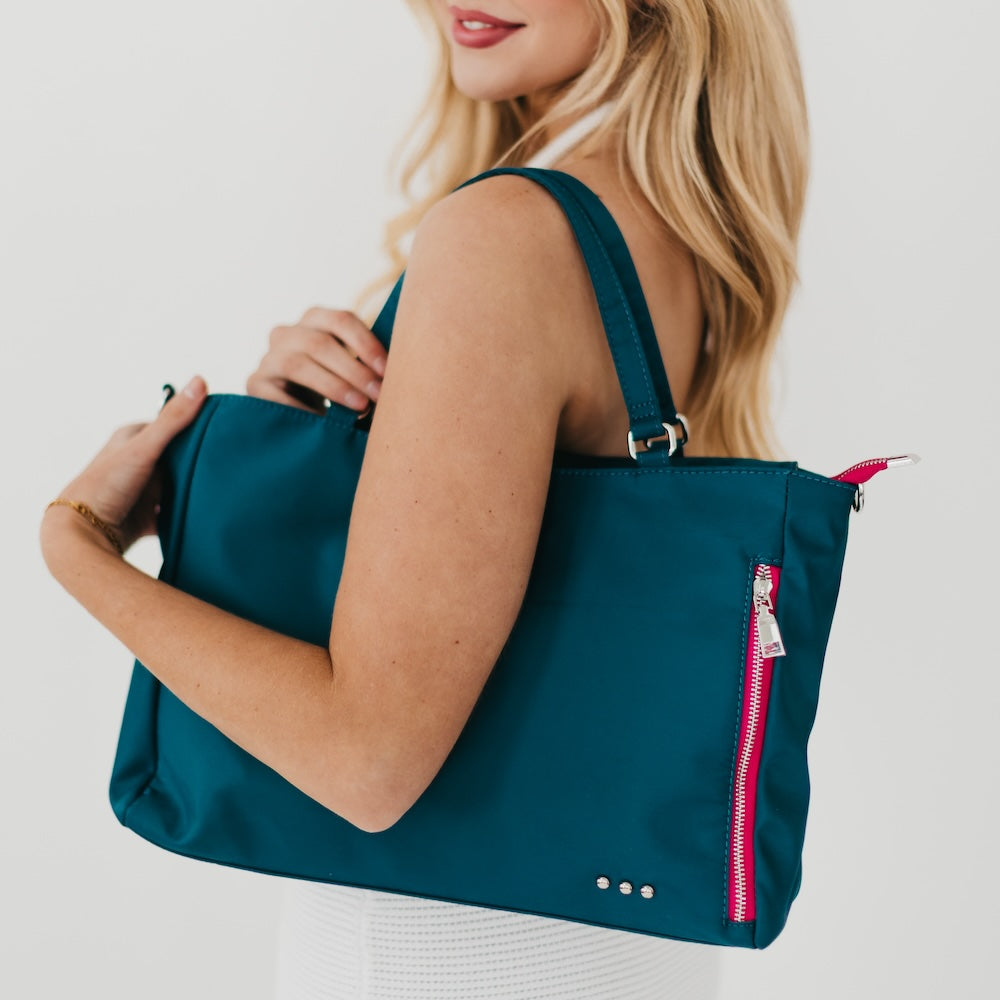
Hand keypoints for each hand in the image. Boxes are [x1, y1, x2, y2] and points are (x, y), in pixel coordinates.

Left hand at [42, 377, 207, 555]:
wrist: (85, 535)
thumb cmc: (107, 485)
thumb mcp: (144, 447)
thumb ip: (174, 419)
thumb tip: (200, 380)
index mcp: (132, 439)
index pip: (172, 426)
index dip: (197, 428)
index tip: (224, 430)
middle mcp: (138, 462)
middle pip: (178, 457)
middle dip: (199, 461)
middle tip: (228, 461)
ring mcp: (142, 490)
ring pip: (178, 485)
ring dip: (195, 489)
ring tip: (223, 487)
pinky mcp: (146, 516)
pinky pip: (175, 512)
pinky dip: (188, 513)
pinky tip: (205, 512)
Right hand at [246, 307, 386, 413]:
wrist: (294, 407)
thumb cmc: (335, 384)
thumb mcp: (349, 367)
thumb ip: (368, 364)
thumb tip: (404, 376)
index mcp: (315, 319)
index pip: (341, 320)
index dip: (366, 343)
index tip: (388, 370)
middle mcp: (287, 333)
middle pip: (320, 343)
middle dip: (355, 370)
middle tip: (379, 394)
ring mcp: (268, 358)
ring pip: (298, 364)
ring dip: (333, 386)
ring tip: (360, 407)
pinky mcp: (255, 385)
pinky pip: (277, 395)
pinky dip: (304, 409)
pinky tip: (325, 422)